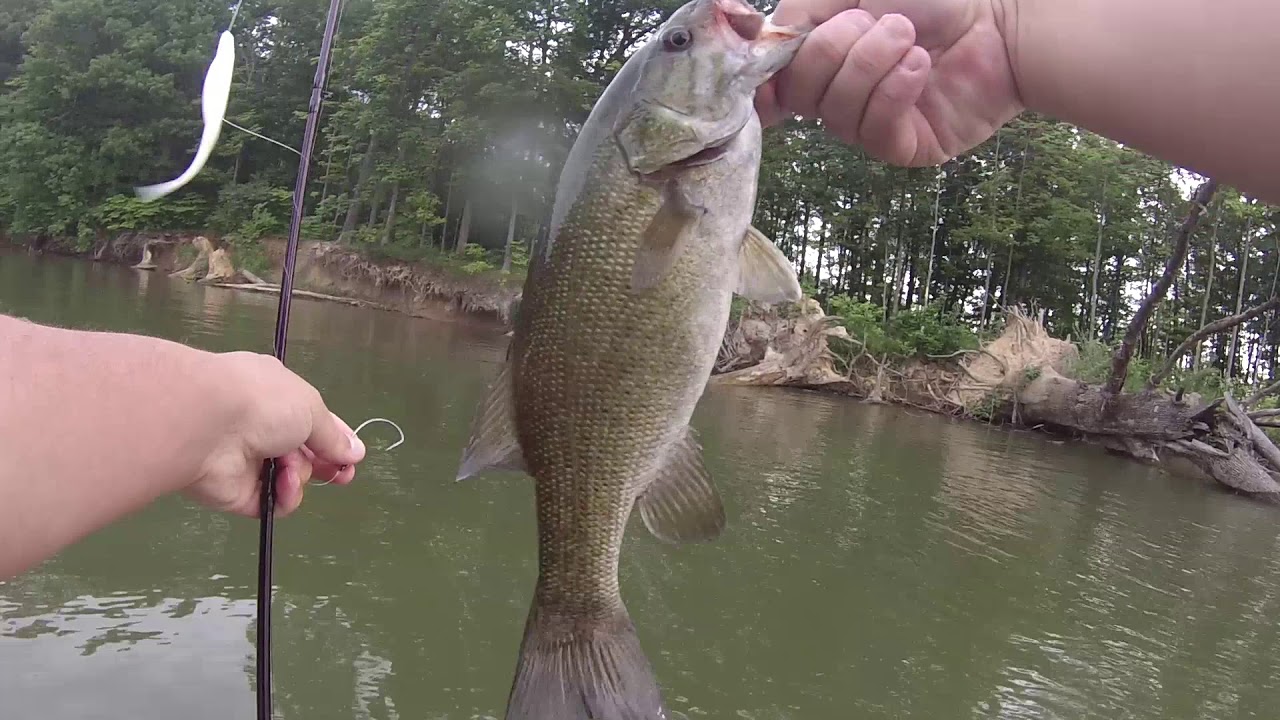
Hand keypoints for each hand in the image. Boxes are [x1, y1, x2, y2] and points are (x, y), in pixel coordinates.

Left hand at [186, 352, 365, 517]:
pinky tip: (282, 485)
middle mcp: (260, 427)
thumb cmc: (264, 402)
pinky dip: (284, 497)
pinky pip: (273, 502)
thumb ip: (333, 436)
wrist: (208, 424)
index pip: (311, 421)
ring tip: (291, 469)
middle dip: (325, 464)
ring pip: (291, 478)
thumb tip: (355, 452)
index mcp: (277, 396)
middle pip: (303, 453)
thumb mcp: (312, 409)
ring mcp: (247, 461)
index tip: (352, 455)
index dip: (334, 439)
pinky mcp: (237, 493)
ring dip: (300, 475)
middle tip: (341, 475)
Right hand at [757, 0, 1022, 165]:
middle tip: (887, 23)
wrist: (1003, 18)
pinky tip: (919, 67)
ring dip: (872, 65)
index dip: (765, 83)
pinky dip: (894, 92)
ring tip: (910, 40)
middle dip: (834, 50)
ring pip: (837, 113)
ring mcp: (870, 124)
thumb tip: (760, 45)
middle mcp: (840, 94)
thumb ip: (800, 12)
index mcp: (824, 57)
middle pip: (799, 93)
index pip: (774, 84)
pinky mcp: (902, 147)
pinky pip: (873, 132)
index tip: (769, 72)